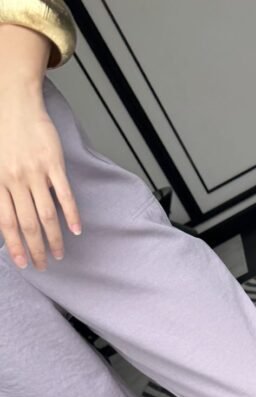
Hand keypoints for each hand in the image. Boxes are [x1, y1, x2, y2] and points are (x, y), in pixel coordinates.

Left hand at [0, 82, 81, 270]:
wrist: (12, 101)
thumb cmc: (0, 132)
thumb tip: (5, 221)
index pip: (7, 224)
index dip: (15, 246)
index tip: (24, 263)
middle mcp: (15, 180)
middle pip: (28, 224)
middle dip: (36, 249)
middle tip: (43, 265)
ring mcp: (36, 172)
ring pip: (46, 214)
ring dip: (54, 238)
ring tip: (59, 254)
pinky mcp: (53, 163)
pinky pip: (64, 195)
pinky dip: (71, 214)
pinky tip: (76, 230)